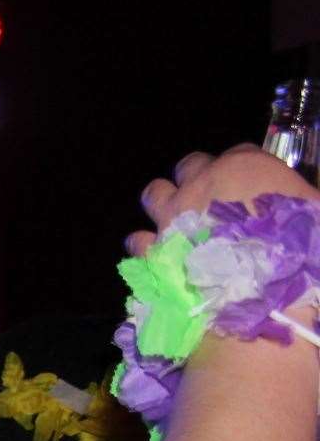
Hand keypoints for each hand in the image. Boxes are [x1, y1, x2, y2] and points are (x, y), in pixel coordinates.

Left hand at [129, 144, 319, 256]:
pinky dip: (145, 246)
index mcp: (244, 166)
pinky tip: (157, 256)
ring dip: (163, 204)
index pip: (239, 154)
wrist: (261, 285)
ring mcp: (173, 215)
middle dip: (196, 180)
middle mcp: (201, 183)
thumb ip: (297, 202)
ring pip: (154, 193)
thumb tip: (300, 209)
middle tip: (208, 204)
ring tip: (175, 224)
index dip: (242, 173)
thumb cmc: (295, 240)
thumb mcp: (308, 209)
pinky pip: (138, 241)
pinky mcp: (155, 250)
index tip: (248, 191)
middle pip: (190, 166)